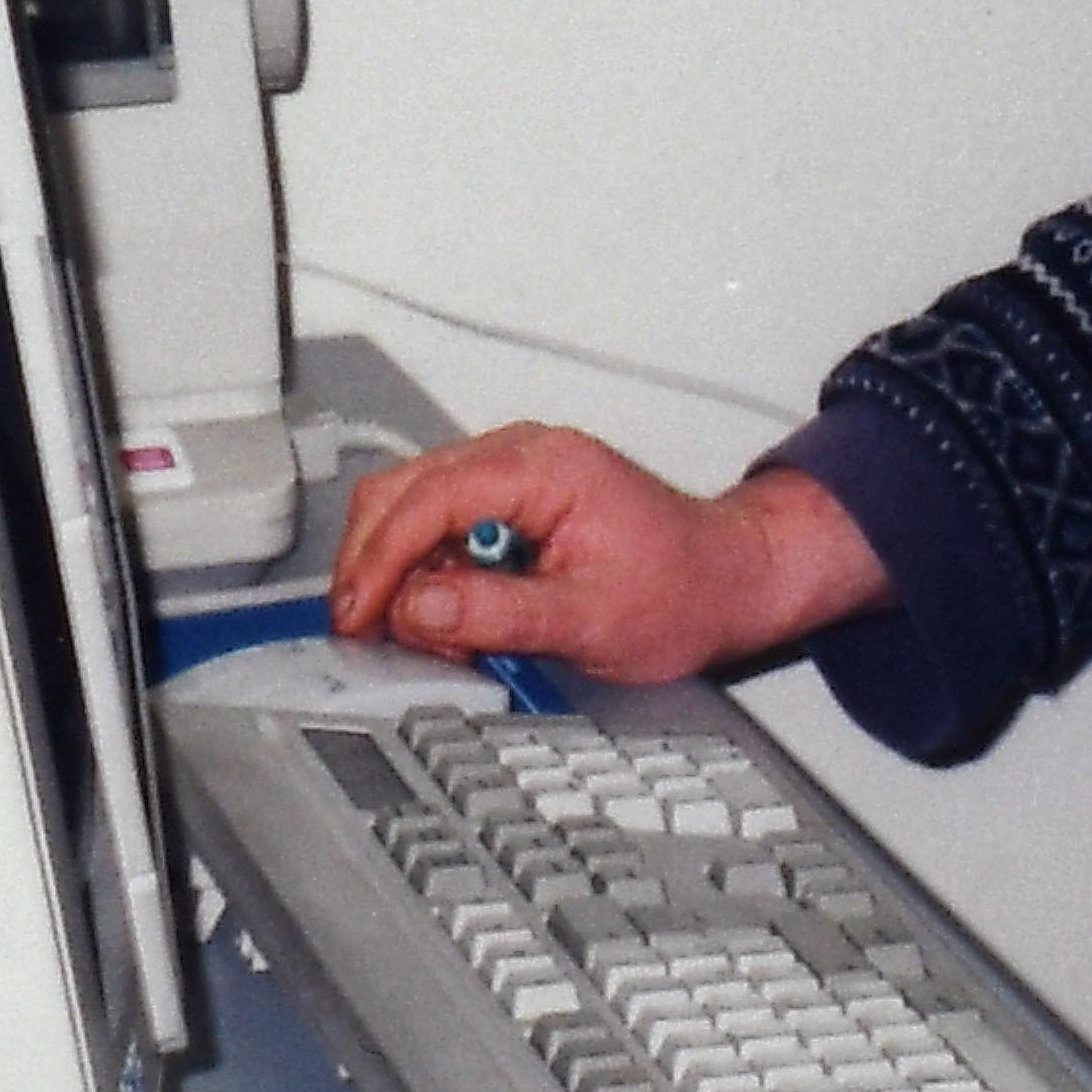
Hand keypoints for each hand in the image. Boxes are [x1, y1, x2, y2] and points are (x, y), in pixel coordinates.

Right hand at [322, 425, 889, 682]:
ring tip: (434, 636)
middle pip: (404, 491)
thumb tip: (417, 608)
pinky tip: (455, 617)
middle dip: (375, 564)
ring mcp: (517, 473)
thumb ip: (498, 613)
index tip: (357, 615)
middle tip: (372, 632)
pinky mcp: (516, 499)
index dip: (379, 561)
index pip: (427, 499)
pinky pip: (444, 523)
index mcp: (543, 468)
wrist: (733, 577)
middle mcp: (523, 455)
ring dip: (405, 572)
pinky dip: (431, 570)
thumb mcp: (589, 620)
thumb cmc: (684, 590)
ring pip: (415, 505)